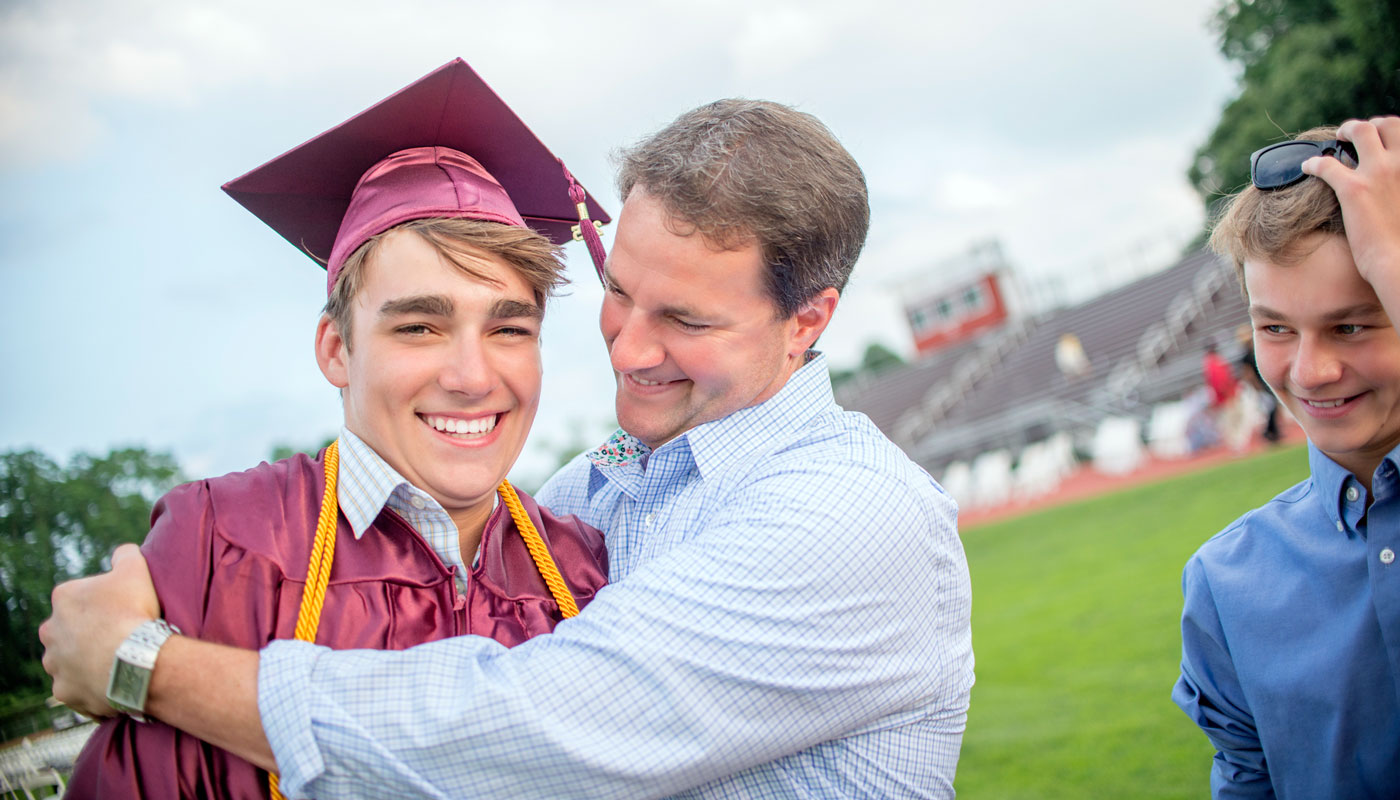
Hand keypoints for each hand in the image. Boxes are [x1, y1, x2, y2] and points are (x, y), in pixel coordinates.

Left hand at [39, 544, 159, 716]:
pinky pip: (77, 688)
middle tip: (120, 636)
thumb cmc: (133, 613)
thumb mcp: (135, 570)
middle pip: (69, 629)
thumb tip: (123, 552)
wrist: (135, 659)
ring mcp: (55, 664)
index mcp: (64, 598)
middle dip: (89, 633)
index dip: (105, 603)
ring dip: (86, 660)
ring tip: (117, 662)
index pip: (81, 596)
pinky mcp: (64, 691)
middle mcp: (50, 630)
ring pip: (69, 660)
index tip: (124, 610)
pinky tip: (113, 681)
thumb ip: (125, 555)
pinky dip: (91, 686)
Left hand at [1302, 116, 1399, 288]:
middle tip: (1351, 135)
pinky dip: (1314, 163)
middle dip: (1367, 125)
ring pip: (1358, 131)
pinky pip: (1326, 164)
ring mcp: (1379, 173)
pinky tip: (1306, 167)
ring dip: (1343, 131)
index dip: (1388, 133)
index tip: (1378, 141)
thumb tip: (1392, 185)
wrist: (1399, 261)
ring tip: (1332, 140)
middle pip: (1385, 124)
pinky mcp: (1354, 189)